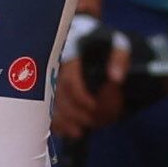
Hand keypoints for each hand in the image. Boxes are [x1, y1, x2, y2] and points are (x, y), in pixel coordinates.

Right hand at [48, 20, 123, 136]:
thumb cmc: (101, 41)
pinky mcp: (50, 89)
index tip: (95, 107)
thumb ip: (119, 58)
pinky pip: (47, 107)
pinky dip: (56, 122)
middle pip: (61, 96)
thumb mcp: (116, 44)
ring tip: (81, 131)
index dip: (81, 97)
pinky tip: (68, 132)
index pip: (69, 80)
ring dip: (66, 121)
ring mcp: (50, 78)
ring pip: (52, 104)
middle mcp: (56, 67)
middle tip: (94, 122)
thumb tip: (116, 79)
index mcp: (70, 53)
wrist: (84, 34)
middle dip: (77, 113)